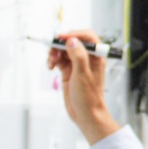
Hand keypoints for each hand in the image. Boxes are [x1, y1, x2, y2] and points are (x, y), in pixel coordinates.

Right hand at [47, 29, 119, 143]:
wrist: (85, 114)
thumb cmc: (89, 98)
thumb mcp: (82, 75)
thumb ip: (78, 56)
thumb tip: (72, 41)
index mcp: (97, 57)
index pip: (88, 37)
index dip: (74, 34)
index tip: (61, 38)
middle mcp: (87, 59)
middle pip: (73, 42)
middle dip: (61, 44)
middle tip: (52, 51)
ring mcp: (77, 65)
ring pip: (64, 50)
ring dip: (55, 52)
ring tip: (51, 61)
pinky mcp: (69, 71)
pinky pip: (59, 60)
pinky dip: (53, 60)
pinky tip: (50, 66)